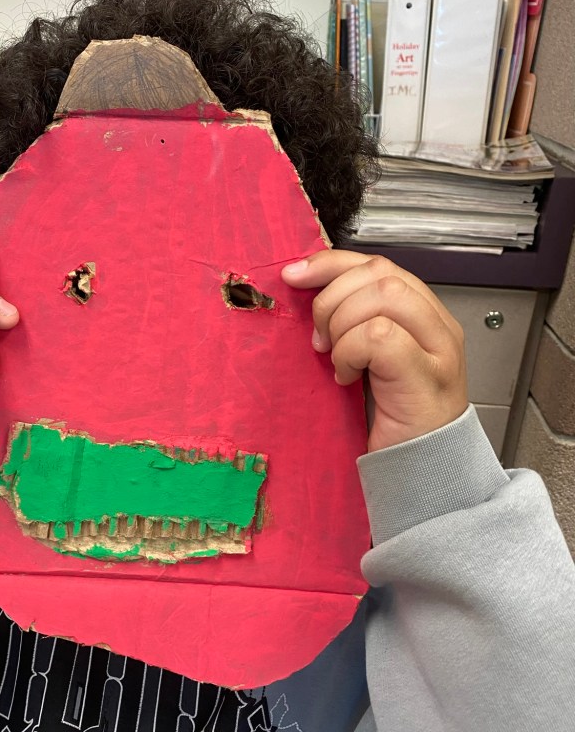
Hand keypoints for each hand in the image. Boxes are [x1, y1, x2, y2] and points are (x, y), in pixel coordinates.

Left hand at [282, 250, 467, 452]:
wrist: (420, 468)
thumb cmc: (393, 418)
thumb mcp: (368, 358)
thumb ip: (354, 322)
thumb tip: (309, 292)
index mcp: (424, 314)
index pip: (379, 264)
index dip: (332, 263)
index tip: (294, 275)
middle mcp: (438, 325)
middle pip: (381, 273)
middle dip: (333, 298)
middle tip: (319, 338)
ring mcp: (437, 348)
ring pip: (383, 296)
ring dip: (342, 324)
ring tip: (335, 358)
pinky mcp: (425, 374)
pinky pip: (378, 335)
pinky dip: (350, 352)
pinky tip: (347, 377)